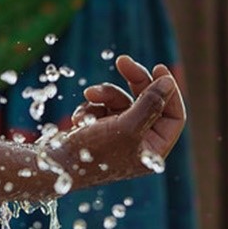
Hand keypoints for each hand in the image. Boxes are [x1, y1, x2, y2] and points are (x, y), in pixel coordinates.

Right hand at [67, 55, 184, 183]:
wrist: (54, 167)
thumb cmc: (92, 153)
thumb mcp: (126, 126)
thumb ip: (150, 103)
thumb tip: (168, 82)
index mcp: (153, 151)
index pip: (173, 115)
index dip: (168, 91)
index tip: (158, 68)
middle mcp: (138, 145)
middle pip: (148, 102)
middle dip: (134, 81)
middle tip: (123, 61)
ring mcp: (118, 138)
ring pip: (122, 101)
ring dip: (105, 94)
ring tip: (89, 94)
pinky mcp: (99, 132)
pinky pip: (102, 108)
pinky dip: (90, 107)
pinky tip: (77, 119)